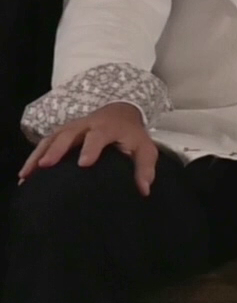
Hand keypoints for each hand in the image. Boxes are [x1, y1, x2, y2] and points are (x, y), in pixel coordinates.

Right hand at [19, 102, 159, 194]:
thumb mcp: (145, 148)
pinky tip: (26, 174)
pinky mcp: (61, 132)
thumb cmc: (132, 135)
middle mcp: (86, 125)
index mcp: (108, 128)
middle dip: (57, 149)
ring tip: (27, 174)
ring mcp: (71, 127)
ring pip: (52, 138)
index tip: (84, 164)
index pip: (98, 136)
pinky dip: (33, 157)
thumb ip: (145, 168)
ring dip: (38, 154)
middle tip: (46, 165)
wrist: (120, 113)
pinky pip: (45, 143)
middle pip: (68, 134)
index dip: (91, 148)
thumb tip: (144, 190)